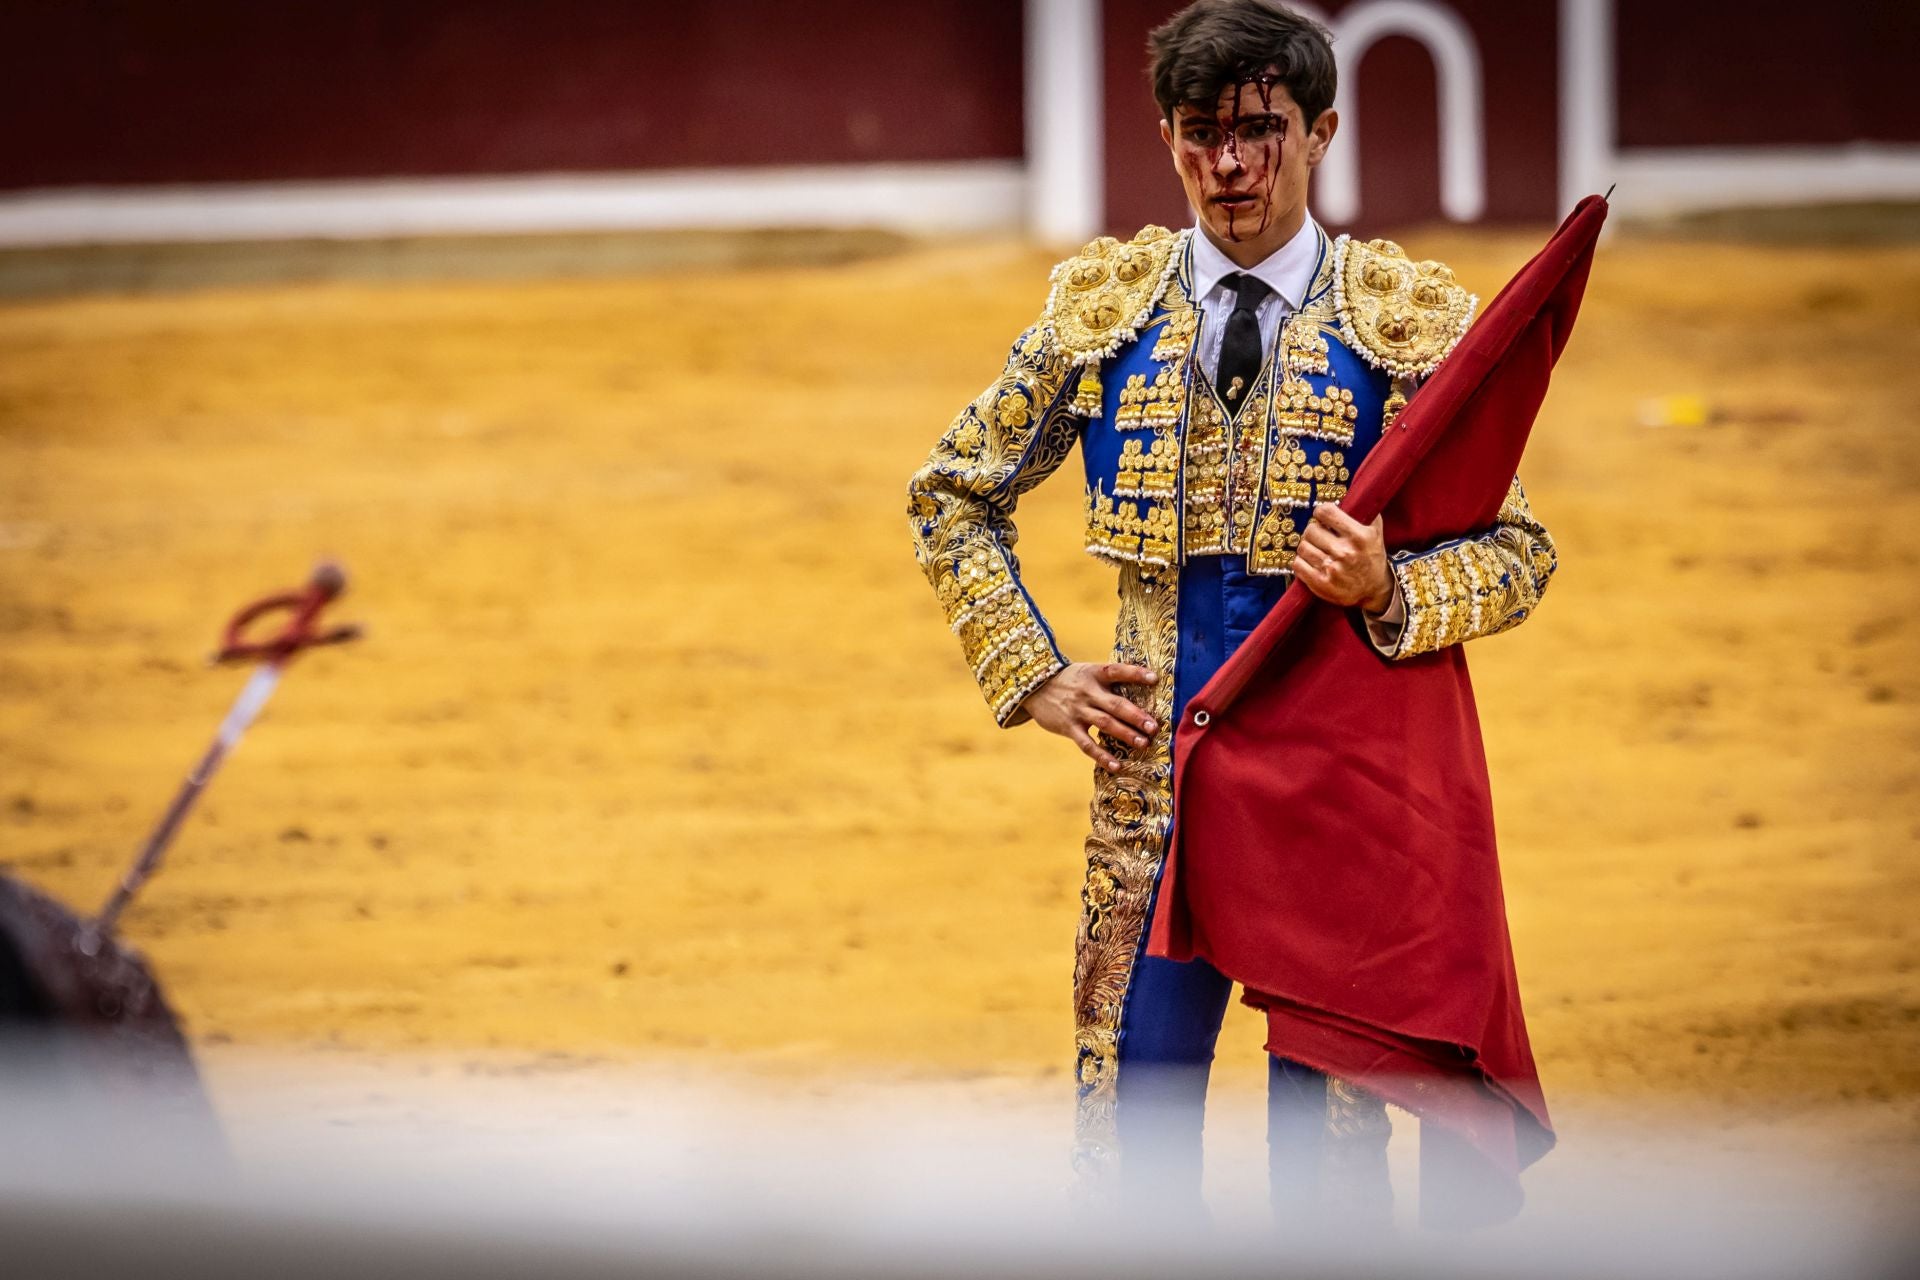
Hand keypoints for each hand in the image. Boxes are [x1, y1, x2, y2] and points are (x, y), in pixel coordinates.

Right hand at [1021, 662, 1159, 772]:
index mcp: (1093, 674)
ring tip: (1143, 743)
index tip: (1154, 679)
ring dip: (1125, 734)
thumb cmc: (1069, 680)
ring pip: (1105, 724)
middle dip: (1136, 716)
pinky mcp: (1069, 727)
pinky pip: (1087, 744)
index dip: (1135, 674)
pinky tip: (1117, 765)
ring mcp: (1077, 711)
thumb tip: (1143, 684)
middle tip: (1153, 727)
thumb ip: (1108, 680)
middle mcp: (1087, 692)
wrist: (1033, 687)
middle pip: (1115, 704)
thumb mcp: (1086, 672)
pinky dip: (1102, 756)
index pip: (1116, 671)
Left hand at [1294, 503, 1392, 612]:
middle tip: (1320, 535)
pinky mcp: (1321, 585)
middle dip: (1314, 531)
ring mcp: (1332, 570)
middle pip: (1310, 530)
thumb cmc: (1372, 556)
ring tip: (1317, 549)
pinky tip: (1311, 561)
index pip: (1325, 512)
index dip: (1321, 513)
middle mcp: (1345, 552)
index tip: (1323, 517)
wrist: (1374, 589)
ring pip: (1302, 547)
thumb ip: (1364, 510)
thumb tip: (1350, 489)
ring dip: (1307, 546)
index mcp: (1359, 536)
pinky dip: (1301, 561)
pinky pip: (1297, 564)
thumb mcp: (1375, 531)